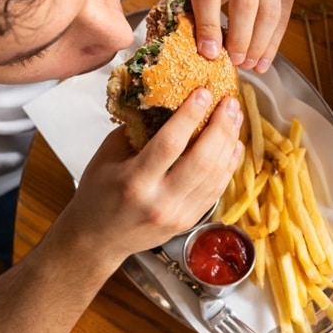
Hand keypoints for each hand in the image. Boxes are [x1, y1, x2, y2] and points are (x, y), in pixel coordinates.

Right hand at [64, 89, 243, 256]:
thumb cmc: (98, 194)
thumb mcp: (108, 156)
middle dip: (220, 126)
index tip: (203, 92)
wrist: (97, 240)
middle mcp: (159, 201)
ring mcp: (178, 215)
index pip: (169, 144)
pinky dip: (229, 165)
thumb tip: (166, 101)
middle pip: (201, 160)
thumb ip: (137, 130)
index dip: (189, 116)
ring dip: (229, 142)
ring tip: (235, 117)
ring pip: (214, 175)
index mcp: (134, 181)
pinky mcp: (189, 222)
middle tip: (229, 102)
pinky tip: (234, 144)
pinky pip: (216, 190)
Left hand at [179, 0, 294, 72]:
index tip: (208, 53)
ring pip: (269, 11)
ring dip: (259, 44)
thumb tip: (172, 41)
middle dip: (239, 38)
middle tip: (234, 62)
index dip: (208, 26)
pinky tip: (263, 61)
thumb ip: (184, 3)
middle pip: (245, 3)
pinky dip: (273, 43)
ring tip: (248, 65)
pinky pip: (283, 16)